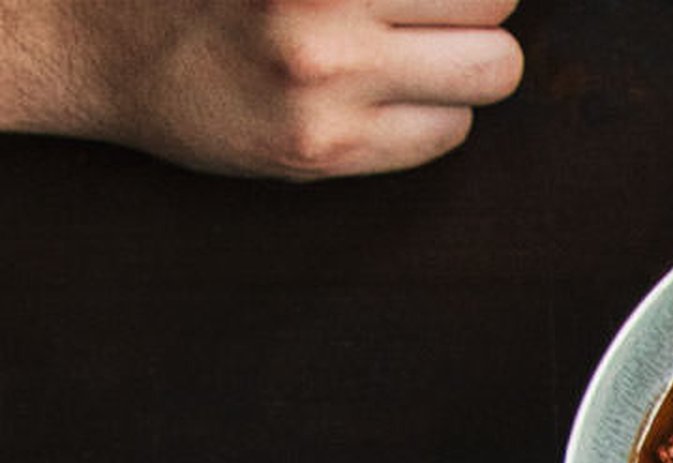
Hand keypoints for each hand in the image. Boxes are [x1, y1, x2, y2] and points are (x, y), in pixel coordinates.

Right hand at [0, 0, 522, 178]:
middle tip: (427, 10)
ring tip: (410, 49)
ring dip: (466, 61)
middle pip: (494, 4)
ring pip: (492, 73)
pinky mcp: (325, 150)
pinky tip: (374, 94)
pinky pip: (447, 134)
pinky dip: (431, 114)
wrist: (88, 42)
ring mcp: (327, 85)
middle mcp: (322, 11)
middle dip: (472, 6)